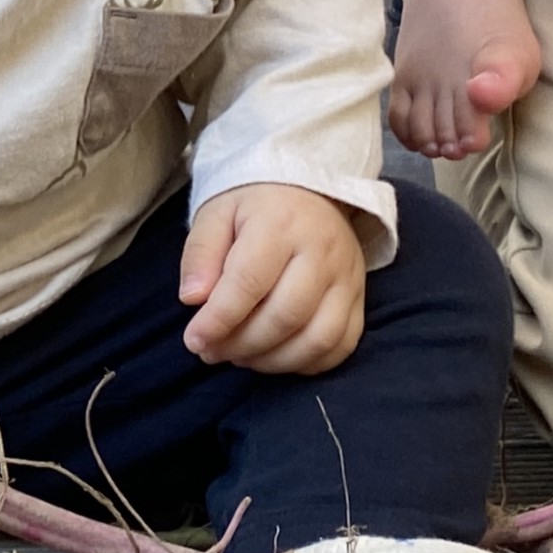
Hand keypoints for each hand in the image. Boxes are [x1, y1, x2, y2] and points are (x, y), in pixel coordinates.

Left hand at [179, 183, 366, 373]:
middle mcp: (322, 251)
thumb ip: (200, 254)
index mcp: (281, 224)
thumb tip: (193, 299)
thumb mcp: (216, 214)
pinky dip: (307, 363)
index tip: (194, 340)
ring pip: (318, 338)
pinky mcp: (360, 297)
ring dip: (273, 360)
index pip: (249, 282)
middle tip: (212, 351)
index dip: (219, 319)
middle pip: (285, 316)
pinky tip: (275, 357)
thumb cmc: (254, 206)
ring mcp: (347, 277)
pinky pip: (342, 345)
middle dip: (242, 344)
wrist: (309, 189)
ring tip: (240, 356)